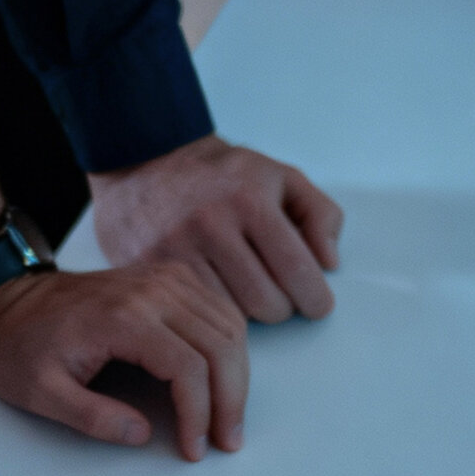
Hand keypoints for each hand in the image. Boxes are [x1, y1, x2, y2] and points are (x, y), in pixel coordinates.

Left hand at [0, 261, 248, 458]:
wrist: (11, 299)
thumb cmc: (22, 346)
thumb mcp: (40, 392)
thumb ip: (92, 417)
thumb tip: (143, 433)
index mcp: (122, 318)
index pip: (188, 366)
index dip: (199, 414)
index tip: (194, 449)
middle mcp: (152, 290)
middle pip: (220, 343)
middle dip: (231, 399)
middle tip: (226, 441)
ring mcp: (163, 278)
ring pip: (228, 324)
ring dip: (237, 373)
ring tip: (228, 416)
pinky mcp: (168, 277)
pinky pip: (218, 307)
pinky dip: (229, 344)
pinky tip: (222, 376)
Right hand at [89, 134, 344, 322]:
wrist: (146, 160)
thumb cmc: (222, 175)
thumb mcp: (279, 177)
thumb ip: (319, 214)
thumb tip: (328, 263)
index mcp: (249, 197)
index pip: (297, 269)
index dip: (315, 297)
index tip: (317, 303)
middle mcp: (211, 222)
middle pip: (267, 302)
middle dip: (283, 307)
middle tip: (280, 295)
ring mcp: (176, 246)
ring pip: (234, 315)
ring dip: (249, 313)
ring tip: (246, 289)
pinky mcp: (151, 267)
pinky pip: (199, 312)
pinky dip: (215, 310)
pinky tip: (218, 290)